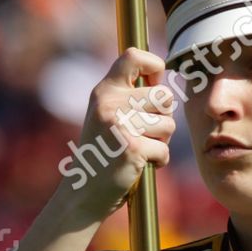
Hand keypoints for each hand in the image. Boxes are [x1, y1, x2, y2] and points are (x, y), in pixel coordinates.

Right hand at [65, 47, 176, 216]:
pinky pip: (164, 150)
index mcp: (104, 91)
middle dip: (164, 117)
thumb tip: (162, 80)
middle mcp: (109, 103)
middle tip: (145, 134)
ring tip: (138, 150)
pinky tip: (138, 165)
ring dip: (161, 142)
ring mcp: (119, 125)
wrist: (83, 193)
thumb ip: (128, 97)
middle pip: (165, 96)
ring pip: (169, 125)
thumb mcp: (107, 117)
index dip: (154, 66)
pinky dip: (158, 161)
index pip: (133, 57)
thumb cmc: (103, 155)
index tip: (154, 84)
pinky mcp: (131, 148)